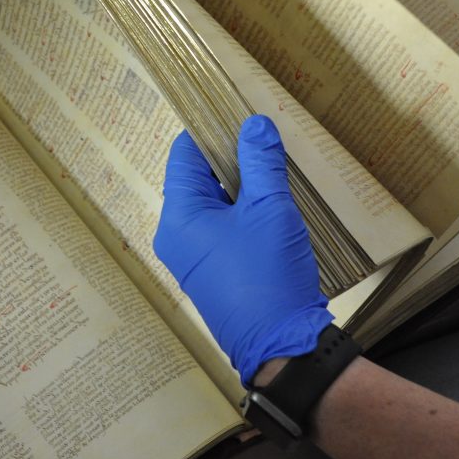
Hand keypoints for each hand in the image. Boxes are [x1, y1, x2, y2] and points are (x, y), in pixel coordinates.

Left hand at [153, 115, 332, 385]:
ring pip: (214, 204)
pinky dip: (245, 212)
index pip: (184, 155)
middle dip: (230, 157)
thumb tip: (254, 124)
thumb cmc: (268, 275)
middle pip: (198, 178)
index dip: (209, 130)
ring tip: (273, 165)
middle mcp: (178, 235)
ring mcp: (196, 257)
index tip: (236, 111)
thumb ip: (261, 162)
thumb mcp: (269, 210)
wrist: (281, 347)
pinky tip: (273, 202)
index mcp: (179, 216)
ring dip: (242, 185)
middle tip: (263, 137)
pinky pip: (224, 228)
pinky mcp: (217, 272)